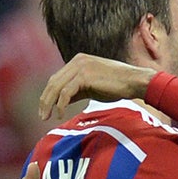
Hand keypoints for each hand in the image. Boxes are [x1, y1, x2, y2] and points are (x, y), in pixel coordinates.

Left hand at [38, 54, 155, 118]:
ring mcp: (80, 67)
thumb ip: (79, 89)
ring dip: (49, 104)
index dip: (49, 94)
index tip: (46, 109)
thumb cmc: (119, 86)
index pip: (57, 78)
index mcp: (78, 61)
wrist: (135, 81)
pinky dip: (61, 104)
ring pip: (57, 87)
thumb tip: (64, 100)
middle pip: (53, 82)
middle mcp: (77, 61)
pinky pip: (66, 92)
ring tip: (47, 117)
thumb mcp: (95, 86)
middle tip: (42, 115)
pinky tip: (60, 114)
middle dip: (45, 100)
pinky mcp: (84, 77)